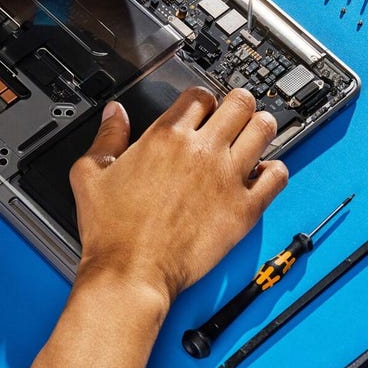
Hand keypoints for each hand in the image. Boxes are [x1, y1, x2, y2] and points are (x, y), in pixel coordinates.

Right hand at [69, 87, 288, 302]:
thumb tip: (115, 114)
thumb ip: (106, 136)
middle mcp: (201, 151)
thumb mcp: (90, 173)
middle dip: (239, 104)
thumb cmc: (112, 231)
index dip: (204, 99)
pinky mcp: (244, 208)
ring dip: (261, 128)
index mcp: (166, 137)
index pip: (200, 95)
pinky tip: (263, 175)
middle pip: (239, 102)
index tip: (204, 111)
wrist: (131, 272)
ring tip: (254, 137)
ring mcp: (227, 178)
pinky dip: (275, 170)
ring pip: (264, 129)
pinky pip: (277, 176)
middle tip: (236, 116)